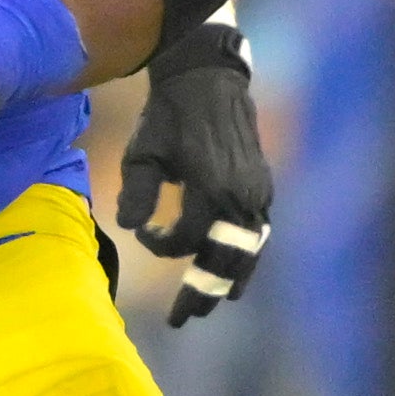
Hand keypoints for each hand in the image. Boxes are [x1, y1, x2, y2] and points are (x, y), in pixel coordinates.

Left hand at [119, 23, 272, 323]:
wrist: (207, 77)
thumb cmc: (168, 113)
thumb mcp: (142, 150)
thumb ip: (137, 193)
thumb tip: (130, 228)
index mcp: (209, 187)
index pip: (187, 240)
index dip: (161, 245)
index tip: (144, 234)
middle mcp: (240, 194)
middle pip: (228, 259)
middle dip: (205, 291)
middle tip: (184, 318)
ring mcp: (258, 190)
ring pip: (250, 249)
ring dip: (231, 277)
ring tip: (213, 301)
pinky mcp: (264, 184)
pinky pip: (257, 229)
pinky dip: (244, 252)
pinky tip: (232, 268)